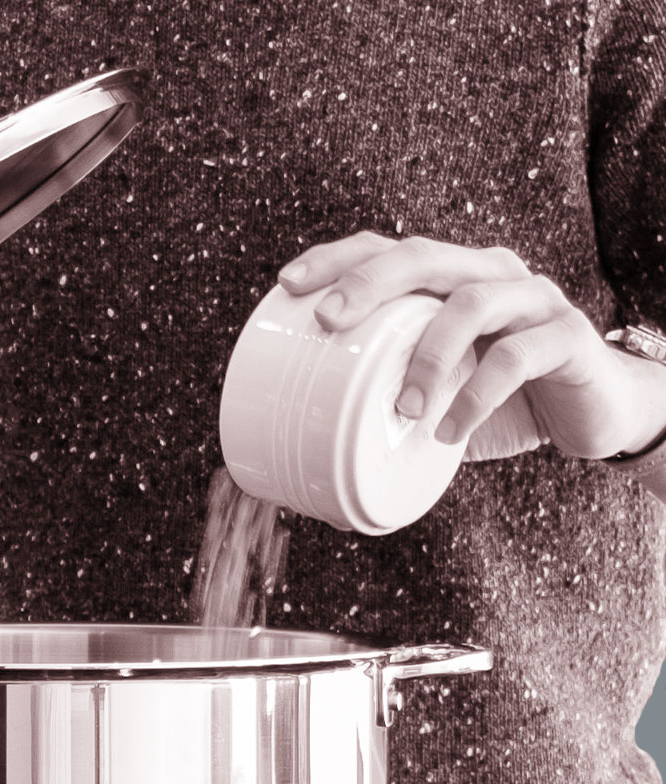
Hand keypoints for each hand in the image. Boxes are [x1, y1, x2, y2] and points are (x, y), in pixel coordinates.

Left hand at [277, 233, 665, 461]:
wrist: (588, 415)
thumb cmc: (496, 400)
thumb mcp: (431, 392)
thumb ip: (385, 396)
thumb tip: (306, 442)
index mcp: (449, 278)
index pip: (386, 248)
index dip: (336, 260)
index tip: (288, 285)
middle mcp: (490, 274)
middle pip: (424, 256)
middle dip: (369, 283)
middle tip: (329, 322)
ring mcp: (533, 299)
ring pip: (472, 303)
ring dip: (427, 357)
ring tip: (405, 408)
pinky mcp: (568, 336)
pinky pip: (516, 356)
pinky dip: (477, 396)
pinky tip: (451, 430)